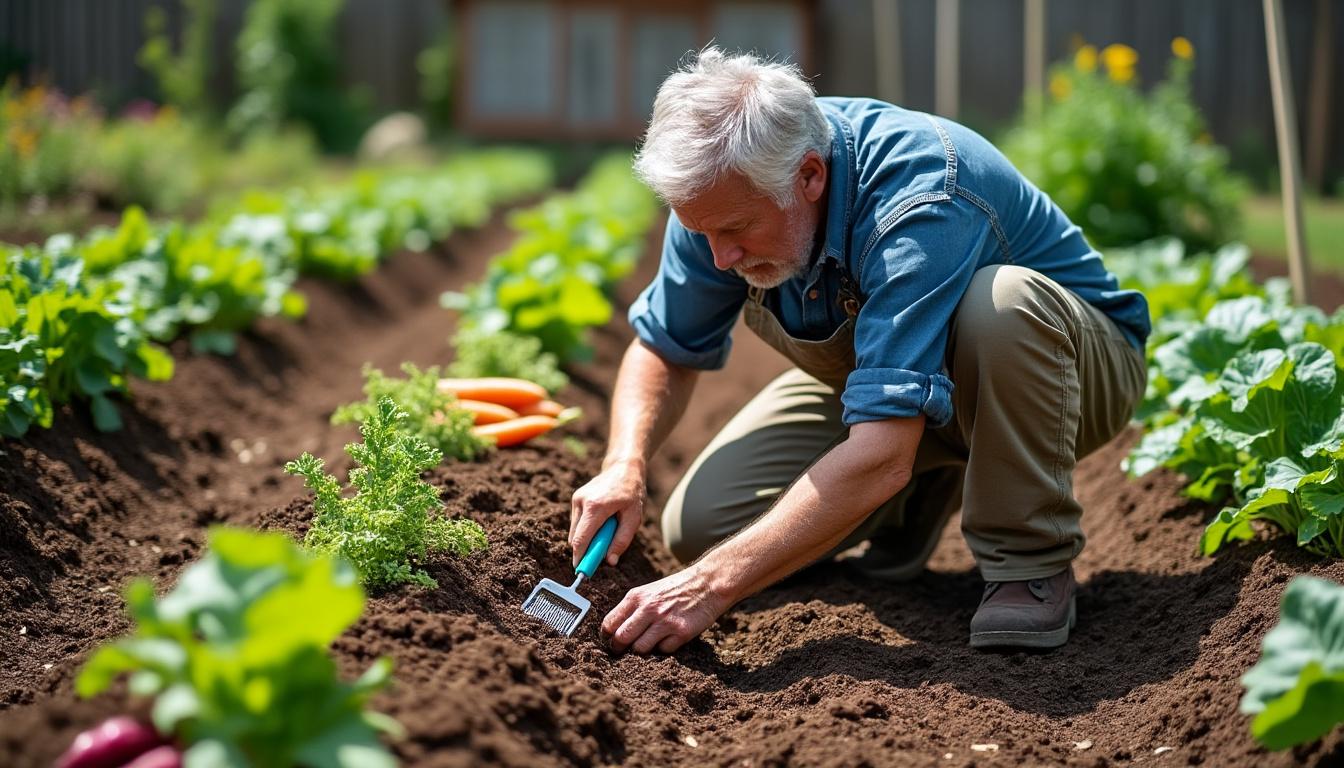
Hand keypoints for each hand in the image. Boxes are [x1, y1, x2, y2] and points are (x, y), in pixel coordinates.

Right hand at [570, 460, 644, 567]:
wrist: (623, 468)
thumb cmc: (632, 493)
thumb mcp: (633, 518)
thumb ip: (621, 541)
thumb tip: (609, 561)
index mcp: (595, 507)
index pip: (581, 539)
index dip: (580, 558)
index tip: (581, 572)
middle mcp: (581, 502)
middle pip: (575, 537)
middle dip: (585, 551)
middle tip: (600, 556)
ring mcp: (576, 499)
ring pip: (575, 531)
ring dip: (587, 538)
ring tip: (608, 530)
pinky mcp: (576, 499)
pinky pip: (577, 523)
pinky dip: (587, 529)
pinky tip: (603, 522)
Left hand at [601, 565, 731, 653]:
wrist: (708, 582)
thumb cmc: (677, 588)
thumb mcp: (649, 591)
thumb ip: (632, 608)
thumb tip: (614, 631)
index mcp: (636, 596)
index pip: (609, 623)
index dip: (607, 636)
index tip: (611, 641)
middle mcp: (648, 608)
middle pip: (621, 639)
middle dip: (619, 649)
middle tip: (624, 651)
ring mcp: (664, 621)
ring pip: (640, 649)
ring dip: (643, 650)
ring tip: (650, 643)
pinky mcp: (681, 632)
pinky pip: (663, 650)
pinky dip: (664, 648)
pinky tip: (670, 637)